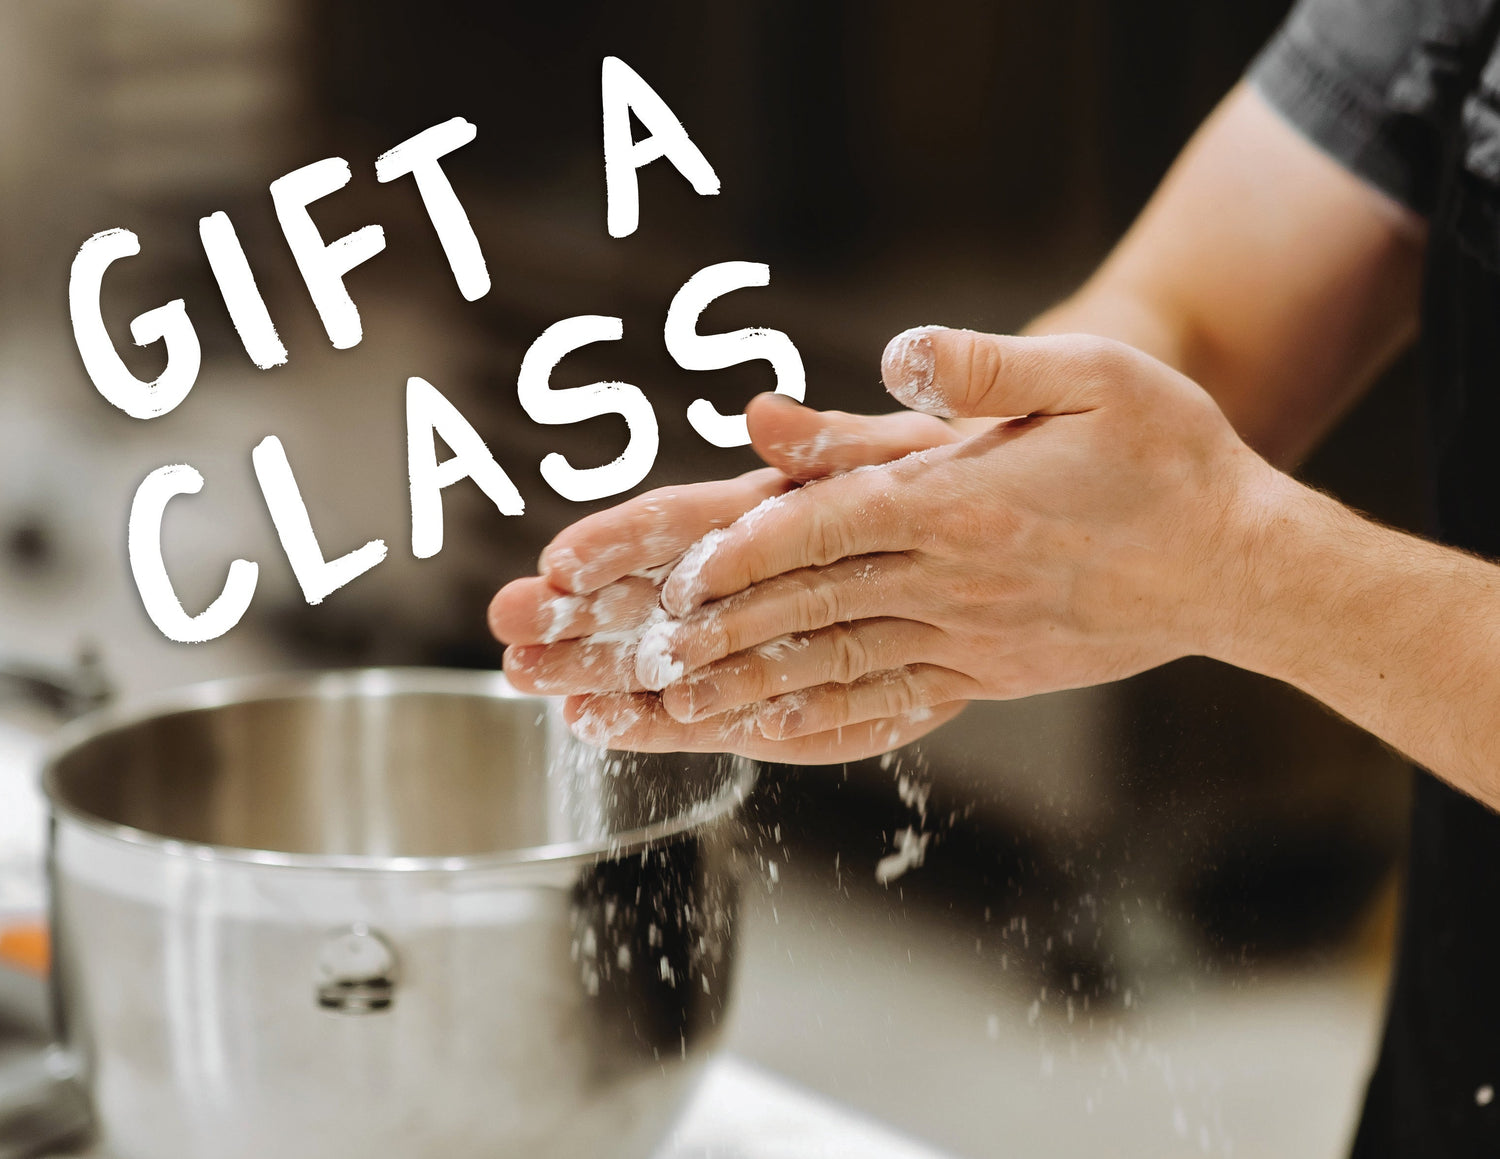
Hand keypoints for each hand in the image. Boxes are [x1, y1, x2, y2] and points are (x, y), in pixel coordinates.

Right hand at [488, 393, 958, 756]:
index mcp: (784, 505)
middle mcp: (768, 567)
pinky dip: (680, 721)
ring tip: (536, 691)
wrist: (1037, 526)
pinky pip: (743, 705)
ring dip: (608, 671)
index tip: (557, 563)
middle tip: (508, 641)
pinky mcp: (822, 674)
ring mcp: (786, 624)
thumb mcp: (917, 450)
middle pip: (660, 593)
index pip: (686, 523)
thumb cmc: (977, 468)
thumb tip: (760, 415)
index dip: (621, 542)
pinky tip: (615, 729)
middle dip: (582, 616)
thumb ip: (841, 443)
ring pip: (683, 655)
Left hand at [613, 328, 1278, 751]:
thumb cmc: (1167, 456)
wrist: (1238, 565)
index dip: (747, 547)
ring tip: (667, 708)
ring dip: (747, 683)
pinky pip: (889, 704)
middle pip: (810, 600)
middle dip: (712, 626)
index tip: (676, 572)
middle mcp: (952, 578)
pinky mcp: (983, 673)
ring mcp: (965, 637)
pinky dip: (822, 719)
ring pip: (835, 663)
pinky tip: (768, 735)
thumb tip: (897, 348)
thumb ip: (986, 366)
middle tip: (635, 654)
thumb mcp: (1093, 375)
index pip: (831, 523)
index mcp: (963, 500)